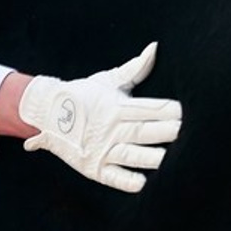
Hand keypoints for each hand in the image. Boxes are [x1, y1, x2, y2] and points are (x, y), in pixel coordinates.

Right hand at [18, 43, 180, 192]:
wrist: (46, 112)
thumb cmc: (83, 94)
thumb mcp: (107, 80)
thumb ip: (135, 69)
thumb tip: (155, 47)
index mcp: (115, 106)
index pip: (145, 108)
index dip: (164, 110)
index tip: (183, 110)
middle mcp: (110, 127)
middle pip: (141, 131)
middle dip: (163, 131)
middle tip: (184, 131)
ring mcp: (101, 149)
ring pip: (130, 155)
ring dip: (149, 157)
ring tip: (169, 158)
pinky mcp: (93, 168)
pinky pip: (112, 176)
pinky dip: (126, 181)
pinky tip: (142, 183)